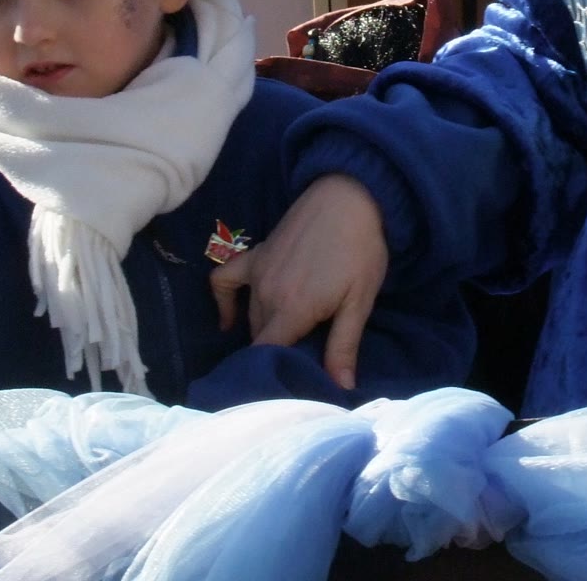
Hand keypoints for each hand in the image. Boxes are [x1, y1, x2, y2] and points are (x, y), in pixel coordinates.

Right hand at [209, 174, 387, 392]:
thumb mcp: (359, 302)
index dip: (275, 373)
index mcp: (291, 308)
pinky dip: (225, 301)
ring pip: (251, 316)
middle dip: (278, 352)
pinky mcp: (256, 254)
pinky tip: (229, 319)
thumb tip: (341, 389)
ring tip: (289, 341)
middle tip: (303, 359)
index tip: (292, 382)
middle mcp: (266, 293)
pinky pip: (225, 280)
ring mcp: (258, 271)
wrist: (351, 197)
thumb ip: (343, 346)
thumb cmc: (361, 251)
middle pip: (260, 338)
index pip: (266, 354)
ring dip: (265, 330)